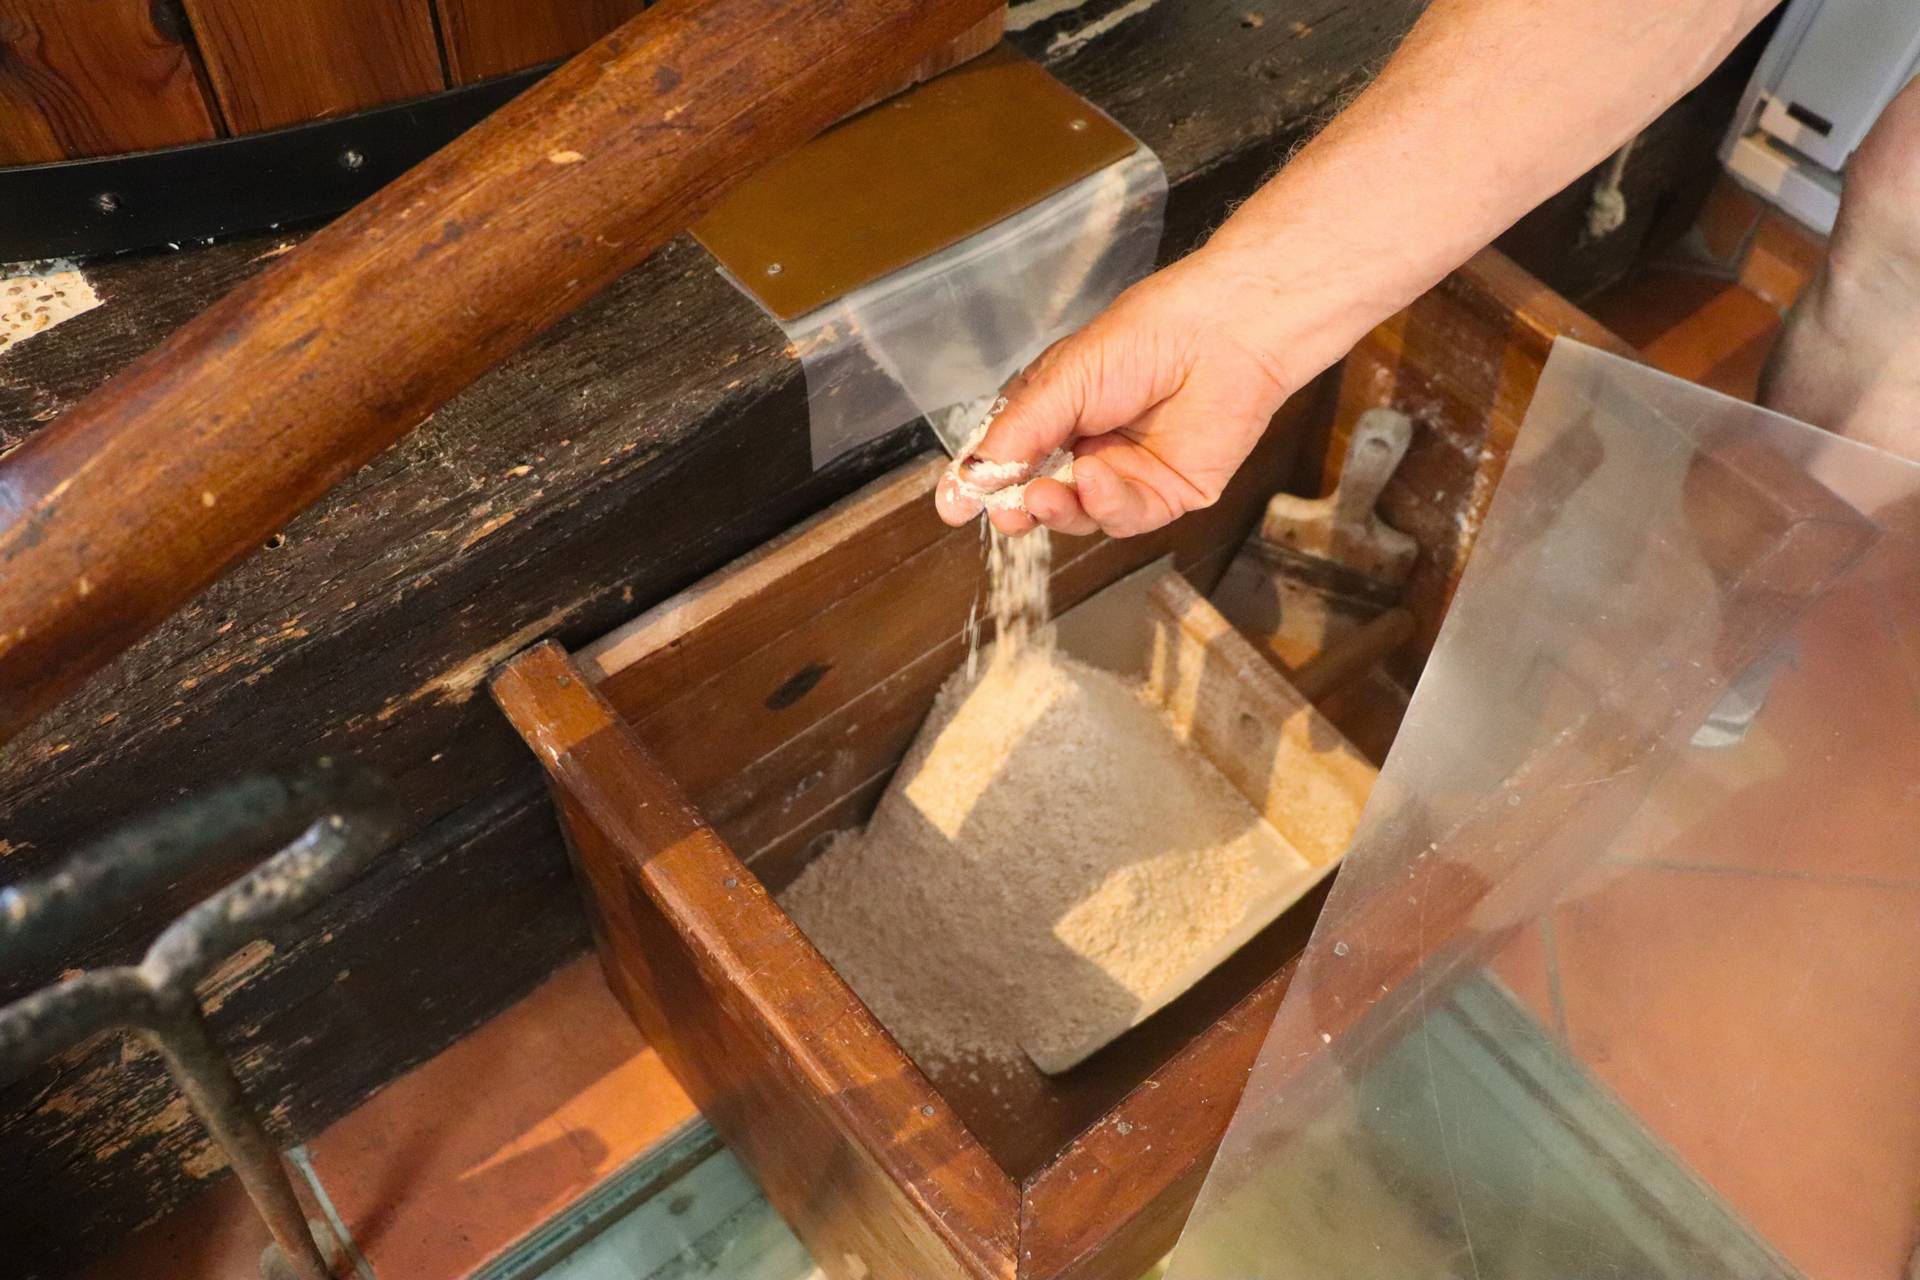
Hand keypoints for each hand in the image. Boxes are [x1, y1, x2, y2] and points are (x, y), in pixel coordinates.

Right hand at [934, 246, 1300, 537]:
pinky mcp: (1168, 496)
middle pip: (1041, 497)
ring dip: (1060, 508)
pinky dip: (1105, 503)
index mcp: (1057, 415)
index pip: (1009, 459)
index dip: (983, 483)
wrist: (1225, 332)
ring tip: (1047, 494)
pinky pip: (1125, 516)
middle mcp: (1088, 449)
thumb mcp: (1060, 382)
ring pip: (1080, 516)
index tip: (955, 506)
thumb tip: (958, 489)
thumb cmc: (1144, 337)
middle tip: (1009, 511)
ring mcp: (1128, 476)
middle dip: (1021, 507)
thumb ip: (1011, 439)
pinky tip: (1096, 479)